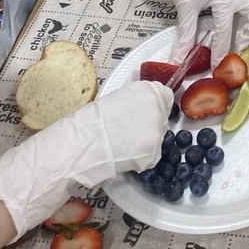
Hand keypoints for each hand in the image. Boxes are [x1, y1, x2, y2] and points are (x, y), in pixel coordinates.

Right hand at [0, 81, 170, 239]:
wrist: (82, 143)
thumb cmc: (93, 120)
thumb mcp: (118, 99)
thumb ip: (137, 100)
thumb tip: (146, 105)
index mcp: (148, 90)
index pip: (165, 96)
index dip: (156, 106)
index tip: (146, 114)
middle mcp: (156, 108)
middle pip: (162, 119)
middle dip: (150, 126)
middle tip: (129, 132)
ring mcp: (157, 131)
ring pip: (157, 139)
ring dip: (146, 144)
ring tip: (124, 145)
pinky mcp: (153, 152)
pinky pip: (152, 157)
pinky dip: (141, 159)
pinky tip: (125, 155)